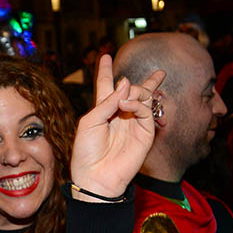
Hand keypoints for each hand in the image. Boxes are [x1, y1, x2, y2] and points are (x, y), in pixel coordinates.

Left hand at [69, 54, 164, 201]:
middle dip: (136, 82)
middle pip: (131, 89)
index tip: (105, 55)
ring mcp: (133, 123)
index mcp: (102, 111)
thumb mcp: (89, 121)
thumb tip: (126, 81)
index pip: (106, 86)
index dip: (105, 70)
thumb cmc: (86, 152)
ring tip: (126, 98)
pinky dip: (137, 103)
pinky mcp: (145, 133)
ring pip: (142, 96)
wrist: (96, 177)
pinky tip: (126, 105)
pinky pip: (146, 110)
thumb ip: (107, 101)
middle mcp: (119, 114)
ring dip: (136, 91)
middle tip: (137, 80)